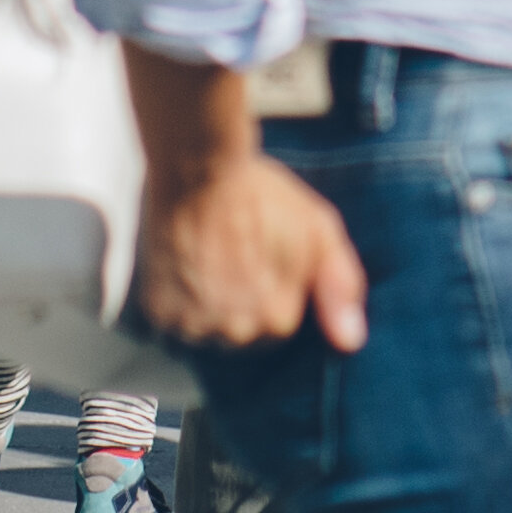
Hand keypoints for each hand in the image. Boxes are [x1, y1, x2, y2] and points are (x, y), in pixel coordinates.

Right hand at [136, 138, 367, 351]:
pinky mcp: (160, 313)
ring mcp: (194, 326)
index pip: (279, 324)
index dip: (273, 289)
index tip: (264, 259)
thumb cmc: (262, 196)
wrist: (198, 171)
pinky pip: (174, 324)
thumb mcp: (319, 229)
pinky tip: (186, 268)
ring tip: (208, 263)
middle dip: (242, 303)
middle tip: (234, 258)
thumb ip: (340, 287)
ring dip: (208, 307)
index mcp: (278, 319)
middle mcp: (236, 333)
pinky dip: (178, 303)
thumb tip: (351, 342)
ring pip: (207, 331)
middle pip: (243, 332)